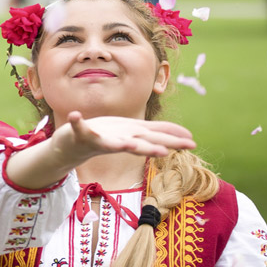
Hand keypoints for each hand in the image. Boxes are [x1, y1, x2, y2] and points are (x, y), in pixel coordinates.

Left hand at [50, 111, 195, 164]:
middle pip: (138, 144)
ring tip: (127, 145)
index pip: (155, 138)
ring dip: (118, 144)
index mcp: (132, 137)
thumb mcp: (135, 133)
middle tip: (166, 152)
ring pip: (111, 144)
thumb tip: (187, 134)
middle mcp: (119, 141)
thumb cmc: (107, 135)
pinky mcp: (81, 136)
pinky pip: (78, 128)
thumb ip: (158, 133)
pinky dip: (77, 122)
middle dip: (150, 148)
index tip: (191, 143)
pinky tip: (75, 115)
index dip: (172, 140)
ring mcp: (99, 140)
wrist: (74, 145)